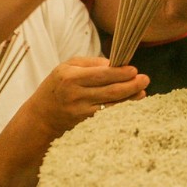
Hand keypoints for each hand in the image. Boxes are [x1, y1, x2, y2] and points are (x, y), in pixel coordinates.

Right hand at [29, 57, 146, 136]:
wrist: (41, 117)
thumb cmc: (55, 87)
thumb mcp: (65, 67)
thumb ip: (90, 62)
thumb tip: (114, 63)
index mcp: (70, 77)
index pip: (101, 74)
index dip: (120, 72)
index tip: (134, 70)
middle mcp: (75, 95)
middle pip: (110, 90)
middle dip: (131, 85)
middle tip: (145, 79)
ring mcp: (80, 111)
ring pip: (112, 104)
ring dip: (130, 98)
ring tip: (142, 91)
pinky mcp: (85, 124)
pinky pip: (108, 115)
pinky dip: (122, 109)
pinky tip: (131, 103)